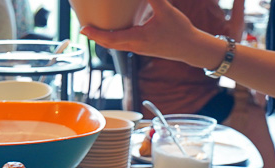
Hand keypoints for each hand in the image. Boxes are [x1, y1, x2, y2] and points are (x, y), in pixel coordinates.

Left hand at [80, 0, 206, 64]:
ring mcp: (138, 49)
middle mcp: (135, 46)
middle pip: (109, 44)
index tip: (83, 29)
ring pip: (116, 46)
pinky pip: (123, 45)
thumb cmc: (180, 31)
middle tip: (84, 29)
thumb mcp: (166, 11)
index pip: (110, 39)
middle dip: (96, 37)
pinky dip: (114, 39)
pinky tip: (114, 31)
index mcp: (138, 38)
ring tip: (95, 30)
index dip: (95, 34)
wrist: (190, 48)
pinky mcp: (143, 48)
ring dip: (104, 38)